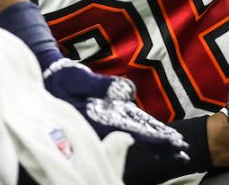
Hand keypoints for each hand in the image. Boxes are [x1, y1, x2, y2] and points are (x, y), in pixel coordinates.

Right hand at [43, 58, 188, 161]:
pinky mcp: (106, 118)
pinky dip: (145, 132)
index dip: (150, 137)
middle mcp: (102, 126)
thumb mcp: (76, 77)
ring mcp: (105, 123)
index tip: (169, 141)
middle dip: (158, 145)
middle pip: (135, 138)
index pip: (129, 131)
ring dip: (154, 141)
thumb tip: (125, 90)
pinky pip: (128, 127)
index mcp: (96, 119)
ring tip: (176, 147)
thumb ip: (99, 84)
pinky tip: (158, 135)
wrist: (47, 79)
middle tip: (182, 151)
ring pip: (134, 135)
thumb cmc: (60, 78)